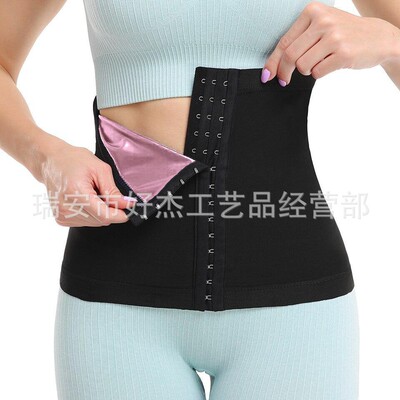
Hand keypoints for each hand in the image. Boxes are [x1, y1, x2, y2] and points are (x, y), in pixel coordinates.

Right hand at [40, 141, 134, 226]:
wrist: (50, 161)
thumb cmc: (73, 160)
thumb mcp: (99, 169)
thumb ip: (113, 190)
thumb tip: (126, 205)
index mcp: (76, 193)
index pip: (104, 215)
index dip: (120, 215)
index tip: (129, 210)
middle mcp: (67, 208)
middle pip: (101, 220)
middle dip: (111, 210)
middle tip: (106, 193)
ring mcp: (62, 215)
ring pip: (95, 222)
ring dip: (100, 211)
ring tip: (93, 193)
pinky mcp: (61, 219)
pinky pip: (86, 221)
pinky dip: (91, 213)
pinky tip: (85, 199)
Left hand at [260, 1, 399, 85]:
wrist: (378, 36)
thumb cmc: (343, 34)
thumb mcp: (321, 26)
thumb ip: (298, 40)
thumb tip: (273, 67)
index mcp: (313, 11)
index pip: (284, 42)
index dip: (272, 62)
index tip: (267, 75)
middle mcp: (323, 21)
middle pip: (290, 56)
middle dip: (284, 72)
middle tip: (284, 81)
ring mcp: (334, 37)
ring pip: (303, 66)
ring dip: (306, 71)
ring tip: (318, 63)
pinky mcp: (343, 53)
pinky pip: (317, 72)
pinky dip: (318, 73)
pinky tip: (329, 64)